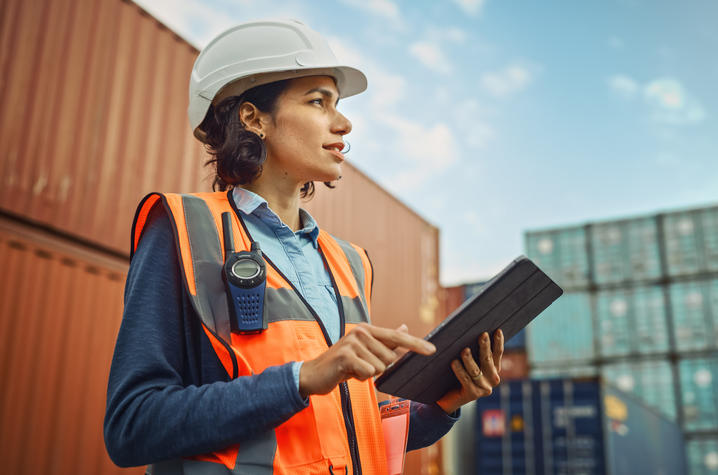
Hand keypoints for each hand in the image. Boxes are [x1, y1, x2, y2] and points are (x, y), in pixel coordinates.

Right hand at [299, 323, 435, 396]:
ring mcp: (352, 343)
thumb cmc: (342, 364)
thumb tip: (405, 327)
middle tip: (360, 367)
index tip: (433, 350)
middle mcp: (361, 332)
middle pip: (390, 358)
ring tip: (352, 370)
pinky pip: (368, 372)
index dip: (416, 344)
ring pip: (380, 367)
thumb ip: (385, 340)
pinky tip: (347, 374)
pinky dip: (360, 378)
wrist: (313, 374)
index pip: (397, 336)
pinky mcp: (346, 356)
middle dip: (379, 368)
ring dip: (367, 374)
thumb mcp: (365, 351)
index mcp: (368, 330)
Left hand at [436, 330, 503, 413]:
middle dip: (485, 347)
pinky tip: (454, 362)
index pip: (498, 353)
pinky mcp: (473, 394)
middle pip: (487, 360)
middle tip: (482, 335)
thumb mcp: (469, 362)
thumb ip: (473, 350)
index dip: (498, 342)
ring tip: (464, 350)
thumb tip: (470, 332)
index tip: (497, 330)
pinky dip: (459, 370)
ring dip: (469, 360)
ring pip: (475, 370)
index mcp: (494, 369)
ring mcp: (484, 388)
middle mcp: (493, 379)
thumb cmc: (459, 374)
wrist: (449, 398)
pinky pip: (465, 379)